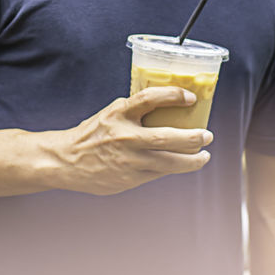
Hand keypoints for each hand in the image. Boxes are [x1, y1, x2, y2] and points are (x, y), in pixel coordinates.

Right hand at [51, 88, 211, 195]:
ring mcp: (129, 161)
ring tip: (204, 156)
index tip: (191, 98)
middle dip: (193, 138)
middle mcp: (125, 137)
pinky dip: (173, 168)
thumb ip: (134, 110)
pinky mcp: (130, 179)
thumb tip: (166, 105)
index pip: (150, 99)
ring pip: (169, 162)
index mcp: (119, 114)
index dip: (173, 96)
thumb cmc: (94, 133)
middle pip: (167, 138)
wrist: (67, 161)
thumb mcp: (111, 113)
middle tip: (208, 135)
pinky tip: (181, 164)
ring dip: (192, 160)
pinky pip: (159, 173)